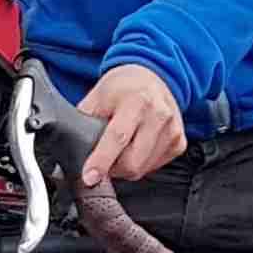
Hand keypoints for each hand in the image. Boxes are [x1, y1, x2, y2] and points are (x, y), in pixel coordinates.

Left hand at [76, 64, 187, 185]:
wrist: (154, 76)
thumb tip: (73, 149)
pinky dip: (141, 163)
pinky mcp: (180, 142)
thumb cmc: (124, 87)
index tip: (90, 176)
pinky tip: (137, 147)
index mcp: (136, 101)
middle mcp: (158, 115)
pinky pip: (155, 166)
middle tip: (102, 160)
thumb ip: (85, 121)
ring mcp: (173, 130)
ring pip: (143, 169)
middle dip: (112, 168)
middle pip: (132, 162)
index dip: (102, 161)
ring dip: (126, 167)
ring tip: (120, 150)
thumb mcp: (98, 96)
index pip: (118, 137)